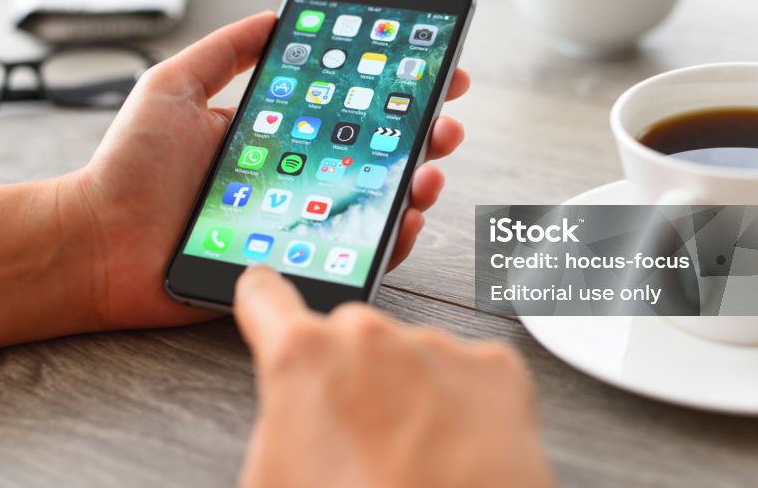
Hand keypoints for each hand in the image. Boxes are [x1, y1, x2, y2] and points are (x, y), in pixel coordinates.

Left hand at [63, 13, 469, 328]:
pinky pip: (356, 251)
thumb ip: (222, 52)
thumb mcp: (171, 87)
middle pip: (376, 154)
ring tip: (432, 165)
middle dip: (423, 133)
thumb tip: (274, 16)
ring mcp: (301, 220)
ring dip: (418, 181)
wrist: (96, 242)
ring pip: (377, 202)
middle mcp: (296, 176)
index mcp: (275, 135)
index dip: (395, 90)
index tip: (435, 67)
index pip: (348, 108)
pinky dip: (393, 235)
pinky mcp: (296, 263)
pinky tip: (408, 214)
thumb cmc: (128, 166)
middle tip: (446, 119)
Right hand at [233, 265, 553, 487]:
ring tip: (418, 465)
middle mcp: (370, 338)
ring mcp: (438, 348)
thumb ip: (277, 425)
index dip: (261, 296)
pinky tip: (458, 456)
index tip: (264, 289)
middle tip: (362, 444)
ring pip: (413, 358)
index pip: (265, 297)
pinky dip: (466, 407)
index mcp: (303, 360)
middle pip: (350, 337)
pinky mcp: (496, 369)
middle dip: (353, 376)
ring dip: (412, 396)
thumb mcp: (273, 482)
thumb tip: (293, 413)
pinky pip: (470, 375)